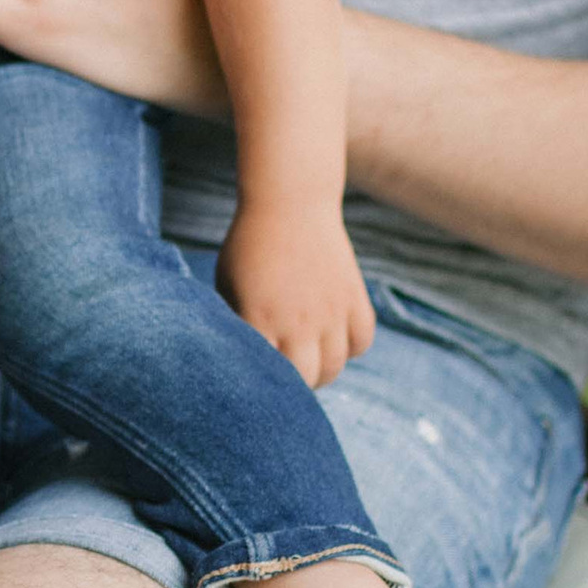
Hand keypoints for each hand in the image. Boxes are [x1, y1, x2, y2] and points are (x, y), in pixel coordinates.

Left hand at [218, 201, 373, 388]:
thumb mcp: (227, 284)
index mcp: (259, 318)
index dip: (260, 384)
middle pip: (305, 381)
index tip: (255, 383)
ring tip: (307, 360)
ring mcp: (331, 311)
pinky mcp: (354, 298)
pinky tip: (333, 337)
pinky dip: (350, 347)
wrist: (289, 200)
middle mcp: (298, 321)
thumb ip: (234, 323)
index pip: (265, 376)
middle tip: (284, 376)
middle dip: (294, 387)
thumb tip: (239, 357)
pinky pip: (361, 342)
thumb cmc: (249, 244)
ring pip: (335, 366)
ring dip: (321, 370)